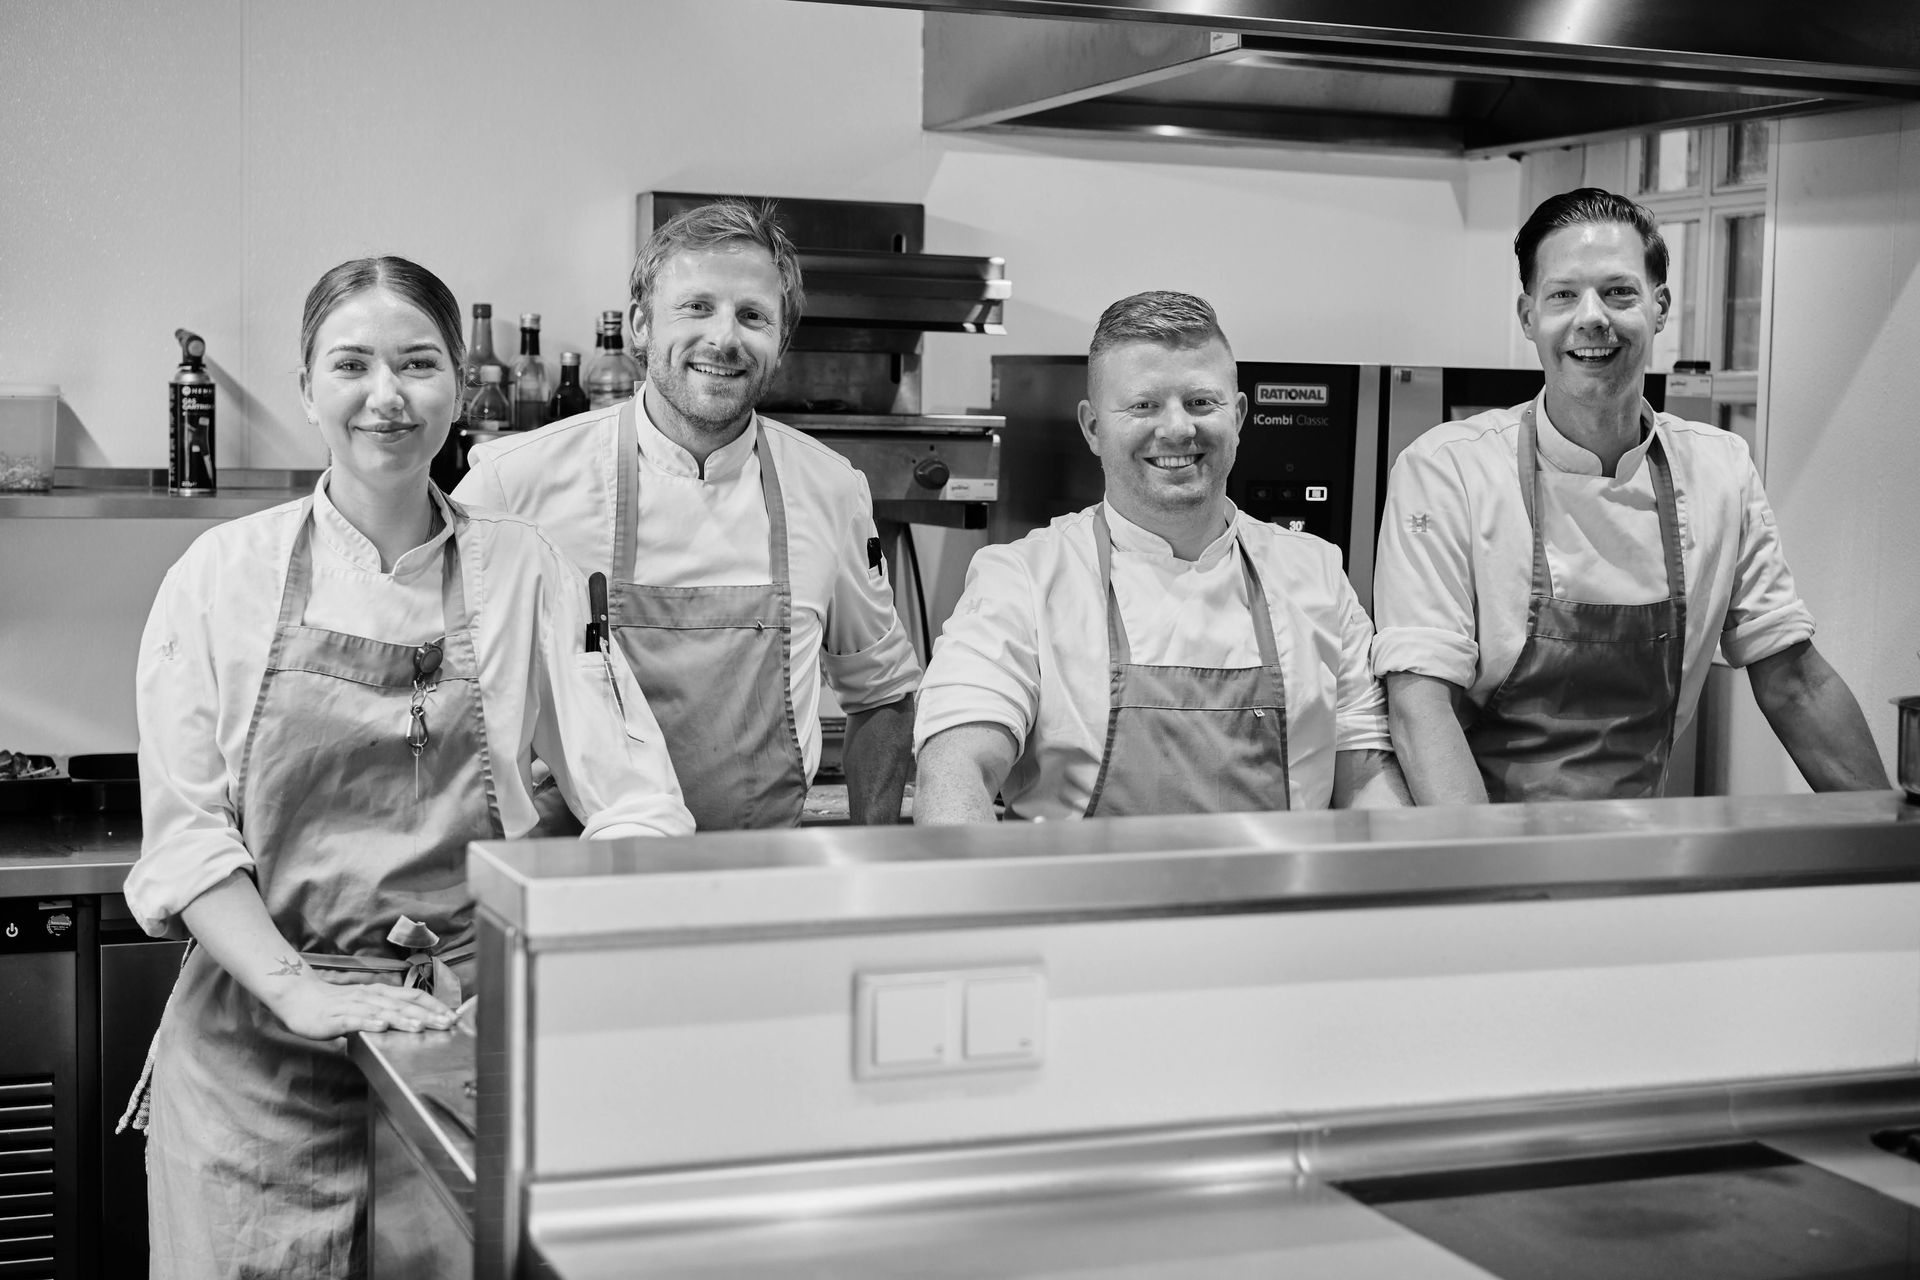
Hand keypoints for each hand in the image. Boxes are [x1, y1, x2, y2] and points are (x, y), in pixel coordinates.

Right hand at [265, 973, 456, 1041]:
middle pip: (402, 1004)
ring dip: (402, 1019)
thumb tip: (416, 1019)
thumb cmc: (336, 1004)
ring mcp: (352, 1006)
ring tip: (420, 1026)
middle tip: (447, 1024)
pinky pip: (354, 1021)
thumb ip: (388, 1011)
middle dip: (426, 1014)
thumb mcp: (366, 1004)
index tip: (452, 1016)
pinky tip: (381, 1028)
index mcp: (380, 993)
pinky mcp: (335, 1018)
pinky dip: (369, 1023)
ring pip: (381, 1012)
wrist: (299, 998)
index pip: (413, 996)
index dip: (434, 1005)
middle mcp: (370, 996)